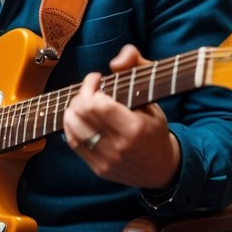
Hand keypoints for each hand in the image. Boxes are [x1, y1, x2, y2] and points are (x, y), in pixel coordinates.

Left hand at [62, 44, 180, 189]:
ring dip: (73, 109)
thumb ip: (137, 67)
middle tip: (90, 90)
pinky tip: (79, 117)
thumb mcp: (153, 95)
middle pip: (82, 113)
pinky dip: (70, 126)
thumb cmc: (156, 128)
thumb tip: (115, 63)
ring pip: (73, 128)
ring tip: (83, 102)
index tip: (97, 78)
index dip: (90, 85)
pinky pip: (73, 143)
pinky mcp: (98, 168)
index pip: (97, 103)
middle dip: (81, 94)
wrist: (161, 168)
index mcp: (134, 128)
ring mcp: (107, 160)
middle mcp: (118, 146)